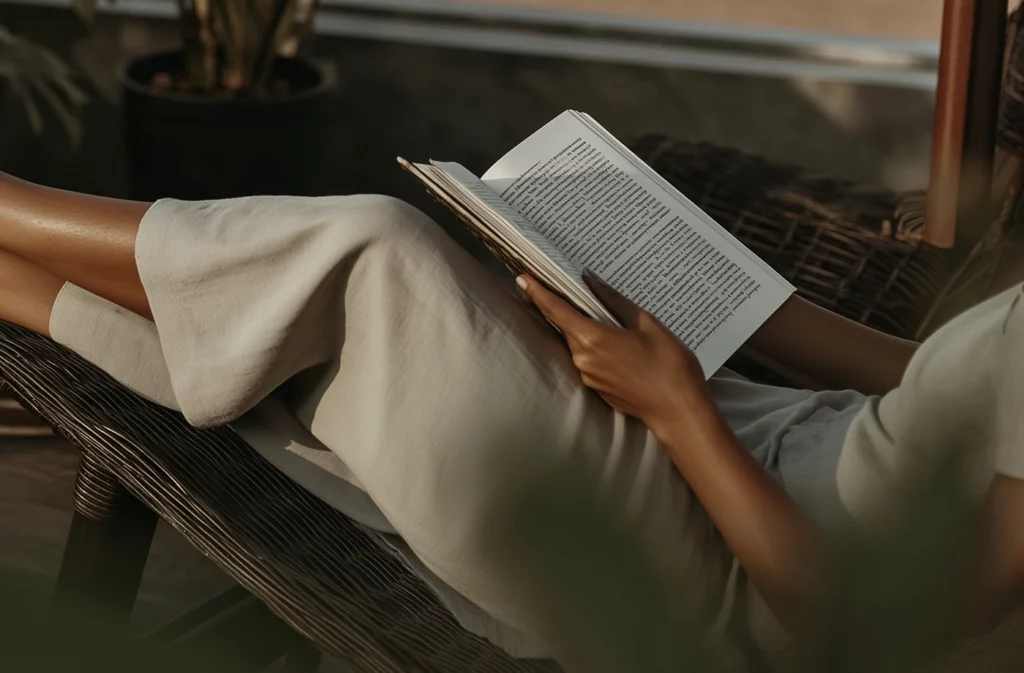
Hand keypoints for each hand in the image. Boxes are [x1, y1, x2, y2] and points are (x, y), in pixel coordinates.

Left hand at [517, 271, 711, 437]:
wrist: (679, 410)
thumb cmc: (670, 366)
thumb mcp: (647, 324)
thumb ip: (614, 301)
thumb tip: (592, 281)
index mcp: (594, 339)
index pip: (555, 310)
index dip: (536, 292)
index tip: (522, 278)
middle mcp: (584, 359)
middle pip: (563, 326)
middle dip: (561, 308)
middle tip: (564, 287)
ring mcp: (589, 376)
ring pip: (575, 343)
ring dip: (580, 328)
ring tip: (598, 314)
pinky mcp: (596, 388)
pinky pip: (586, 360)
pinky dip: (591, 346)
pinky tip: (611, 341)